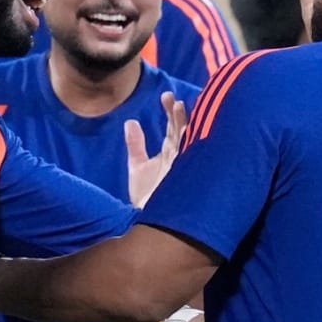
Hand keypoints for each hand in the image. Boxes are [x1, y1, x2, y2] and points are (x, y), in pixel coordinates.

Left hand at [126, 92, 185, 207]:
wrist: (150, 225)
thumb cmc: (147, 198)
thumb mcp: (138, 168)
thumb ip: (135, 146)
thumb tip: (130, 122)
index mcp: (172, 152)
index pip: (174, 127)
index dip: (171, 111)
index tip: (167, 95)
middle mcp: (181, 157)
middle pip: (183, 130)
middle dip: (179, 115)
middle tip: (174, 100)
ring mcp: (184, 167)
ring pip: (188, 141)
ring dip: (184, 125)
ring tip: (179, 107)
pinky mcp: (186, 180)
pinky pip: (191, 159)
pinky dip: (188, 144)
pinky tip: (187, 131)